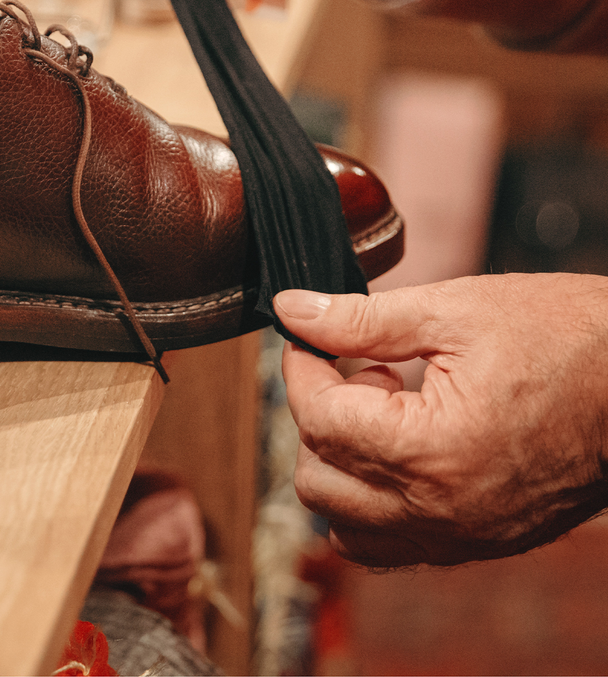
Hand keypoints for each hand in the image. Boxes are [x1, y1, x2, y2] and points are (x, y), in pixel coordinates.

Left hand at [276, 273, 607, 566]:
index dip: (300, 369)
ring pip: (345, 526)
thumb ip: (358, 318)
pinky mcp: (480, 543)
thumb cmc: (564, 338)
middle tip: (356, 369)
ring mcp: (462, 536)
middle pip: (318, 480)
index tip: (308, 338)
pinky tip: (398, 447)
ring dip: (338, 466)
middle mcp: (441, 511)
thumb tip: (292, 310)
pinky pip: (392, 545)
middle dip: (317, 415)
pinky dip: (371, 504)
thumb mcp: (451, 310)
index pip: (318, 420)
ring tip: (380, 410)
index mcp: (431, 450)